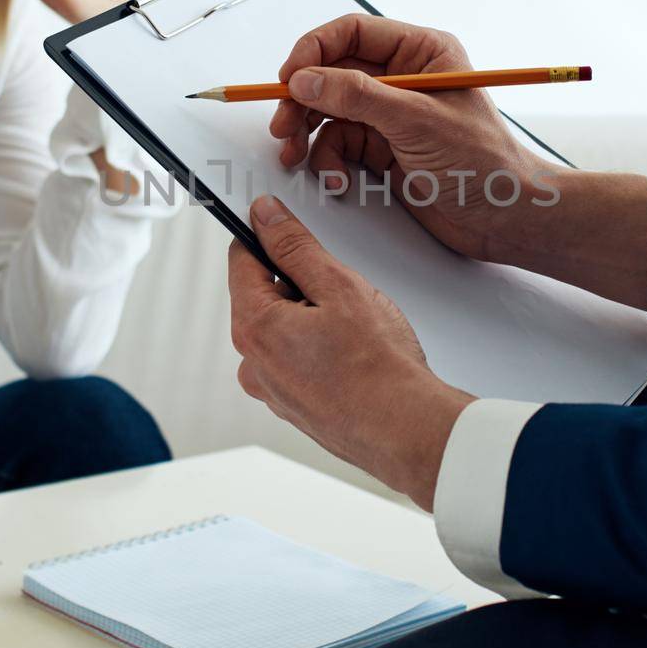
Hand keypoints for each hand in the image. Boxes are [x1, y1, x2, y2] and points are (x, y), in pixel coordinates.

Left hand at [227, 194, 475, 510]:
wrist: (406, 429)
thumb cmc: (378, 367)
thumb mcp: (338, 286)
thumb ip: (296, 247)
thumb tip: (266, 218)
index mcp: (254, 328)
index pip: (241, 261)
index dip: (265, 236)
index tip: (284, 226)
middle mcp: (253, 364)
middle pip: (263, 297)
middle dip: (298, 284)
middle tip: (341, 292)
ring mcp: (272, 391)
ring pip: (283, 331)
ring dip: (310, 319)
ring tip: (354, 330)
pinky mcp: (293, 408)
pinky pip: (296, 361)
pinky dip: (318, 351)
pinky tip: (352, 356)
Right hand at [270, 14, 562, 266]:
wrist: (505, 218)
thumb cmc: (483, 163)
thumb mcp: (416, 122)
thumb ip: (357, 97)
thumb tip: (305, 79)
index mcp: (422, 53)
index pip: (352, 34)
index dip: (314, 51)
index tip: (288, 78)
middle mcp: (403, 78)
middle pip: (332, 74)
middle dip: (303, 100)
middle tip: (283, 125)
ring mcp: (390, 115)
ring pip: (328, 112)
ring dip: (308, 134)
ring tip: (296, 156)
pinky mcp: (383, 149)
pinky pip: (338, 145)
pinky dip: (329, 162)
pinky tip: (339, 179)